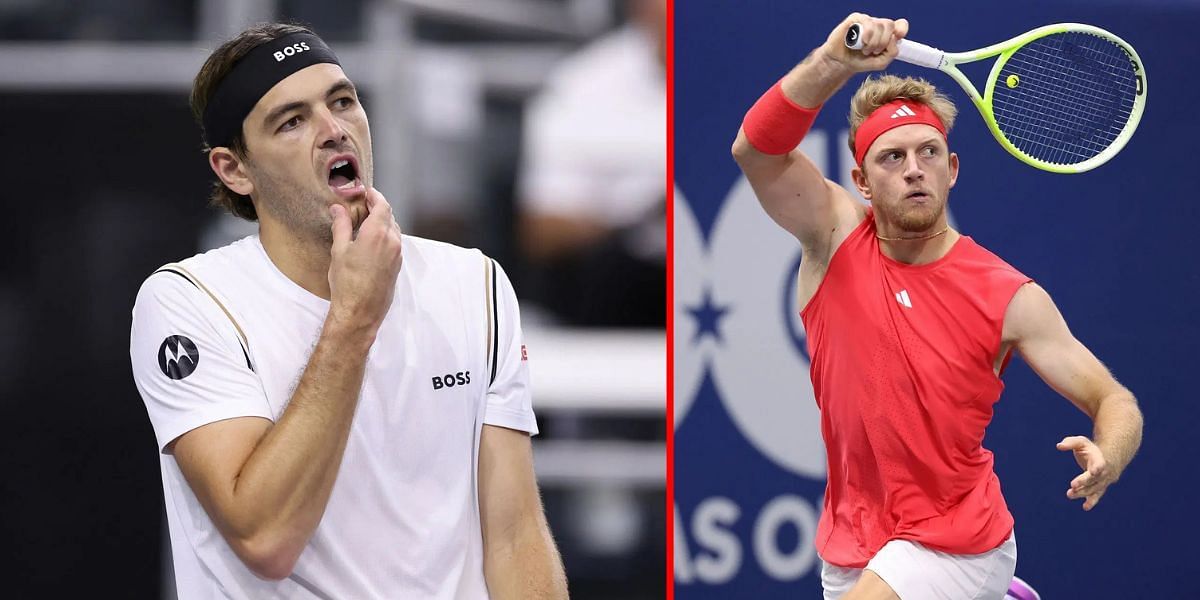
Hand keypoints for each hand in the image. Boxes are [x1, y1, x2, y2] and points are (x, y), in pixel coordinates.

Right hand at [326, 188, 403, 334]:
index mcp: (378, 233)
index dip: (374, 196)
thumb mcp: (339, 250)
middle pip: (389, 216)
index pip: (382, 205)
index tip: (366, 192)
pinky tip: (371, 241)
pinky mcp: (397, 266)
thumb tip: (338, 209)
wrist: (360, 312)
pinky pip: (394, 243)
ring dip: (382, 222)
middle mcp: (393, 241)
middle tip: (362, 205)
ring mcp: (398, 255)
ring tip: (365, 223)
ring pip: (393, 230)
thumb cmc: (347, 283)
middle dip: (377, 208)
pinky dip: (386, 236)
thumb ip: (341, 226)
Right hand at [822, 13, 908, 73]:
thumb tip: (893, 37)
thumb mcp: (881, 63)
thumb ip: (892, 52)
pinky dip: (867, 34)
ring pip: (879, 25)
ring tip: (865, 50)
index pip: (900, 24)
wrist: (841, 63)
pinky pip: (867, 21)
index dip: (901, 29)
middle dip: (884, 42)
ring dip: (873, 42)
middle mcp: (877, 25)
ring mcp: (866, 21)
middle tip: (874, 51)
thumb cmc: (861, 61)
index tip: (898, 37)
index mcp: (886, 34)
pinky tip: (862, 42)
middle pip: (890, 25)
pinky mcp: (855, 19)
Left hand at [1056, 435, 1115, 510]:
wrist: (1109, 460)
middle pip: (1094, 479)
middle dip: (1084, 482)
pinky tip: (1085, 507)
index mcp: (1099, 459)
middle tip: (1073, 485)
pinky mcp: (1099, 488)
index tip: (1093, 472)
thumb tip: (1059, 446)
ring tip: (1069, 494)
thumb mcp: (1081, 442)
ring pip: (1093, 489)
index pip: (1100, 464)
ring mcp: (1102, 481)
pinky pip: (1096, 496)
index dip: (1097, 468)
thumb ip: (1070, 442)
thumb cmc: (1091, 450)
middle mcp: (1103, 472)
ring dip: (1082, 493)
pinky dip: (1091, 502)